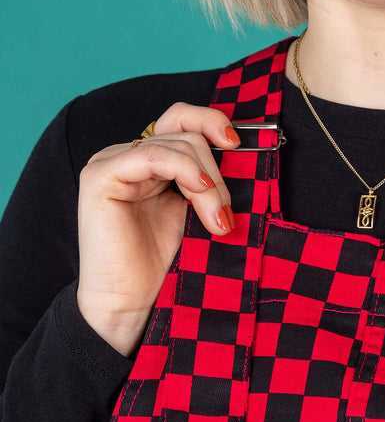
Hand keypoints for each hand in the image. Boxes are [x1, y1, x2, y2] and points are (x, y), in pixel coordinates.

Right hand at [76, 103, 238, 355]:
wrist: (134, 304)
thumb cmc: (165, 260)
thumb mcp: (197, 206)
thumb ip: (210, 175)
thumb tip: (246, 148)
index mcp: (151, 158)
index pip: (182, 117)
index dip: (212, 120)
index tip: (239, 144)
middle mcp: (129, 154)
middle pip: (187, 134)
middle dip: (218, 171)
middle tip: (226, 212)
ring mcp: (112, 162)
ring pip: (179, 146)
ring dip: (208, 183)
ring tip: (216, 220)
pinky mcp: (101, 176)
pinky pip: (153, 155)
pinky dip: (185, 171)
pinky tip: (200, 192)